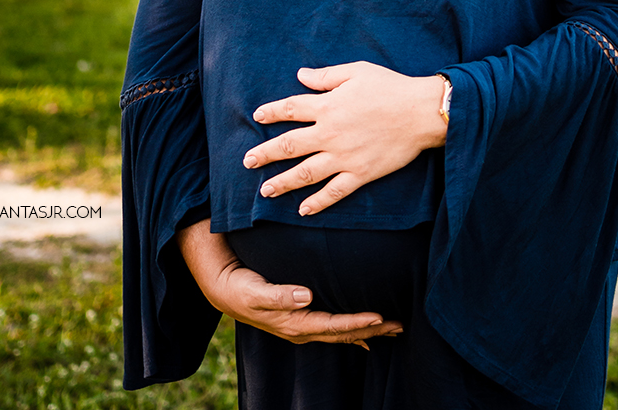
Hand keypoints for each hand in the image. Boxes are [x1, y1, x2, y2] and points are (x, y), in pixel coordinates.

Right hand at [178, 219, 401, 346]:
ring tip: (390, 326)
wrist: (218, 284)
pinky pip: (329, 323)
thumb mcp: (253, 289)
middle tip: (399, 325)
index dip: (355, 323)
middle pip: (341, 333)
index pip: (330, 326)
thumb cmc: (236, 284)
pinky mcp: (297, 312)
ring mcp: (299, 323)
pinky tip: (363, 329)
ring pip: (338, 330)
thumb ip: (279, 294)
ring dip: (365, 328)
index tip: (380, 317)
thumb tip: (307, 296)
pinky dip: (349, 326)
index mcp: (291, 323)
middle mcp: (299, 327)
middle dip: (370, 329)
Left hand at [243, 62, 446, 216]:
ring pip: (306, 173)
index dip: (271, 112)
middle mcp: (330, 133)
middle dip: (266, 153)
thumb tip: (300, 75)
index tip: (257, 115)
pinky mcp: (360, 173)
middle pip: (290, 144)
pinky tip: (303, 209)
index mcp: (328, 105)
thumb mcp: (356, 72)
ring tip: (265, 191)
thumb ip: (326, 76)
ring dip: (283, 182)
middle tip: (248, 161)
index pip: (291, 109)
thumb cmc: (389, 87)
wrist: (419, 113)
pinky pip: (335, 192)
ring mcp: (344, 156)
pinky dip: (318, 202)